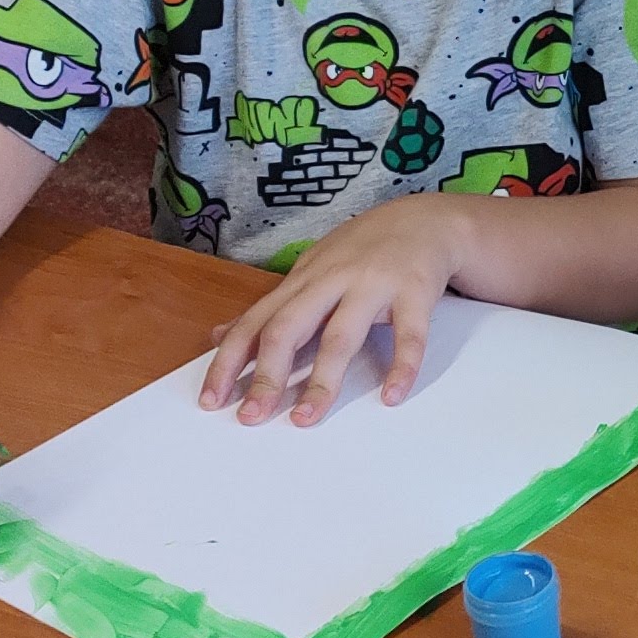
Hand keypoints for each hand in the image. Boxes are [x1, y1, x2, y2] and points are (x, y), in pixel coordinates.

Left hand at [200, 196, 474, 425]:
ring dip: (322, 381)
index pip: (255, 324)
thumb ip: (272, 308)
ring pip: (341, 337)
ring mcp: (373, 285)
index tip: (211, 400)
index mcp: (302, 281)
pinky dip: (401, 367)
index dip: (228, 362)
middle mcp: (331, 280)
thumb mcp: (311, 271)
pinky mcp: (414, 292)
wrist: (426, 219)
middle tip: (252, 416)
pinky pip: (409, 336)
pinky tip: (391, 395)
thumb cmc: (364, 250)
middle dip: (267, 375)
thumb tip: (220, 336)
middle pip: (288, 329)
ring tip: (306, 417)